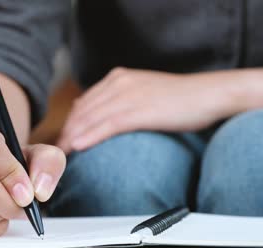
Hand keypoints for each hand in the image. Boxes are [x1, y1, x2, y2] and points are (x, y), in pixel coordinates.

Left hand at [57, 67, 236, 152]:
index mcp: (119, 78)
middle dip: (66, 132)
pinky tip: (78, 147)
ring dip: (73, 137)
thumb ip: (118, 99)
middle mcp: (120, 83)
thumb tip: (94, 111)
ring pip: (91, 118)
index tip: (62, 139)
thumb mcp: (143, 92)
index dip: (70, 123)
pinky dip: (90, 136)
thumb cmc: (178, 98)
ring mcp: (129, 95)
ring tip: (62, 155)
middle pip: (82, 110)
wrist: (206, 94)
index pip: (84, 102)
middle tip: (56, 152)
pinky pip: (108, 125)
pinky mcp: (140, 109)